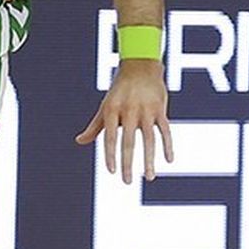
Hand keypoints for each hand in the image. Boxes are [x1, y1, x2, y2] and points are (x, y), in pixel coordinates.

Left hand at [75, 58, 173, 182]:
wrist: (140, 66)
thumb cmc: (119, 90)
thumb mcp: (105, 106)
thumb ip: (95, 126)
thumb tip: (79, 142)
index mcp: (113, 110)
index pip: (110, 138)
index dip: (110, 155)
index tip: (112, 172)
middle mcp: (129, 111)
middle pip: (128, 142)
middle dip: (128, 163)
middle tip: (127, 182)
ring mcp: (146, 111)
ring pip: (149, 140)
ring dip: (149, 160)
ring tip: (149, 177)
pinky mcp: (160, 109)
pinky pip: (165, 131)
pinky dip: (168, 146)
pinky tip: (169, 160)